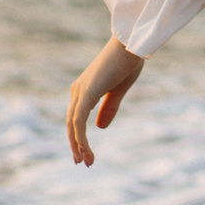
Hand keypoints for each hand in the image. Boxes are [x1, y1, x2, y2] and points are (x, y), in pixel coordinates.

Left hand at [65, 36, 145, 165]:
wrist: (133, 42)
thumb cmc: (128, 60)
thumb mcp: (119, 89)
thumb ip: (109, 107)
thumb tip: (99, 128)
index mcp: (84, 89)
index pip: (76, 118)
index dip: (79, 136)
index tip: (85, 153)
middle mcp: (78, 91)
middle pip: (71, 124)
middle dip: (75, 145)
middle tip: (82, 162)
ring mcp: (80, 91)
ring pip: (73, 125)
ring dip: (78, 145)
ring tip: (85, 161)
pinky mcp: (86, 93)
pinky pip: (79, 121)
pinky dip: (81, 138)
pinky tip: (86, 150)